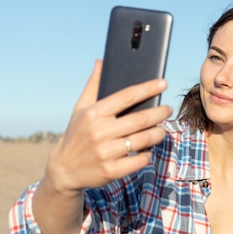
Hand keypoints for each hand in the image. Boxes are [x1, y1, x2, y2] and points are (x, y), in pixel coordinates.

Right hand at [44, 59, 172, 192]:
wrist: (64, 170)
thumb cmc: (76, 135)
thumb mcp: (80, 109)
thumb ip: (93, 86)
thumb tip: (100, 62)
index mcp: (94, 114)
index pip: (126, 96)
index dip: (148, 88)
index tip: (163, 83)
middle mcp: (100, 132)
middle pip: (140, 119)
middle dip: (160, 113)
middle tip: (168, 110)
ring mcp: (106, 153)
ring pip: (143, 140)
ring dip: (158, 133)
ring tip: (162, 129)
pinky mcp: (111, 171)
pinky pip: (139, 160)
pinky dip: (147, 154)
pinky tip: (148, 149)